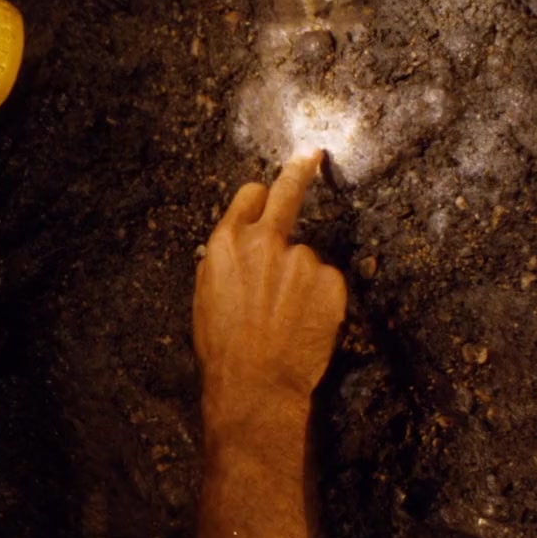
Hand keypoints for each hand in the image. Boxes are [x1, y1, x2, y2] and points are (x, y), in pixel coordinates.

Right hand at [193, 151, 345, 432]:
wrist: (255, 382)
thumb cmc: (222, 346)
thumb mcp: (205, 296)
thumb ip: (221, 262)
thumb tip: (232, 247)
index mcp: (227, 243)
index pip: (250, 196)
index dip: (259, 199)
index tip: (270, 191)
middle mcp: (265, 241)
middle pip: (288, 192)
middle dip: (300, 169)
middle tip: (312, 155)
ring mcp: (303, 258)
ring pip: (306, 257)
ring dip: (300, 277)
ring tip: (284, 317)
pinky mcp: (331, 281)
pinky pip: (326, 281)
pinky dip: (319, 297)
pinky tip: (302, 322)